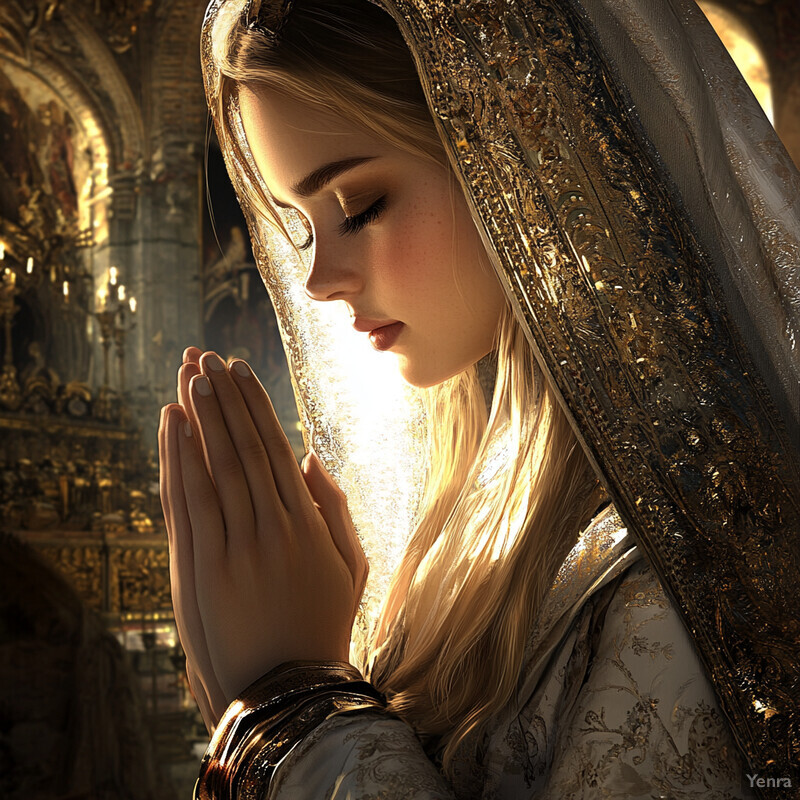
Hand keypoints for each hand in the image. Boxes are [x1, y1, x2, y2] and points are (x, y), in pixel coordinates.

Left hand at [159, 347, 367, 728]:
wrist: (291, 685)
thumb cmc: (324, 622)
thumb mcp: (351, 565)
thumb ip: (335, 508)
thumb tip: (310, 458)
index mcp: (308, 522)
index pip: (275, 449)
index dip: (256, 407)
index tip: (241, 372)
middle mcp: (273, 525)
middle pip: (244, 448)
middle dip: (226, 399)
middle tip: (208, 358)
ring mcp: (238, 546)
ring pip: (218, 466)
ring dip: (203, 417)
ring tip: (191, 376)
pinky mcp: (207, 568)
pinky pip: (193, 503)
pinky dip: (182, 461)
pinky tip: (175, 427)